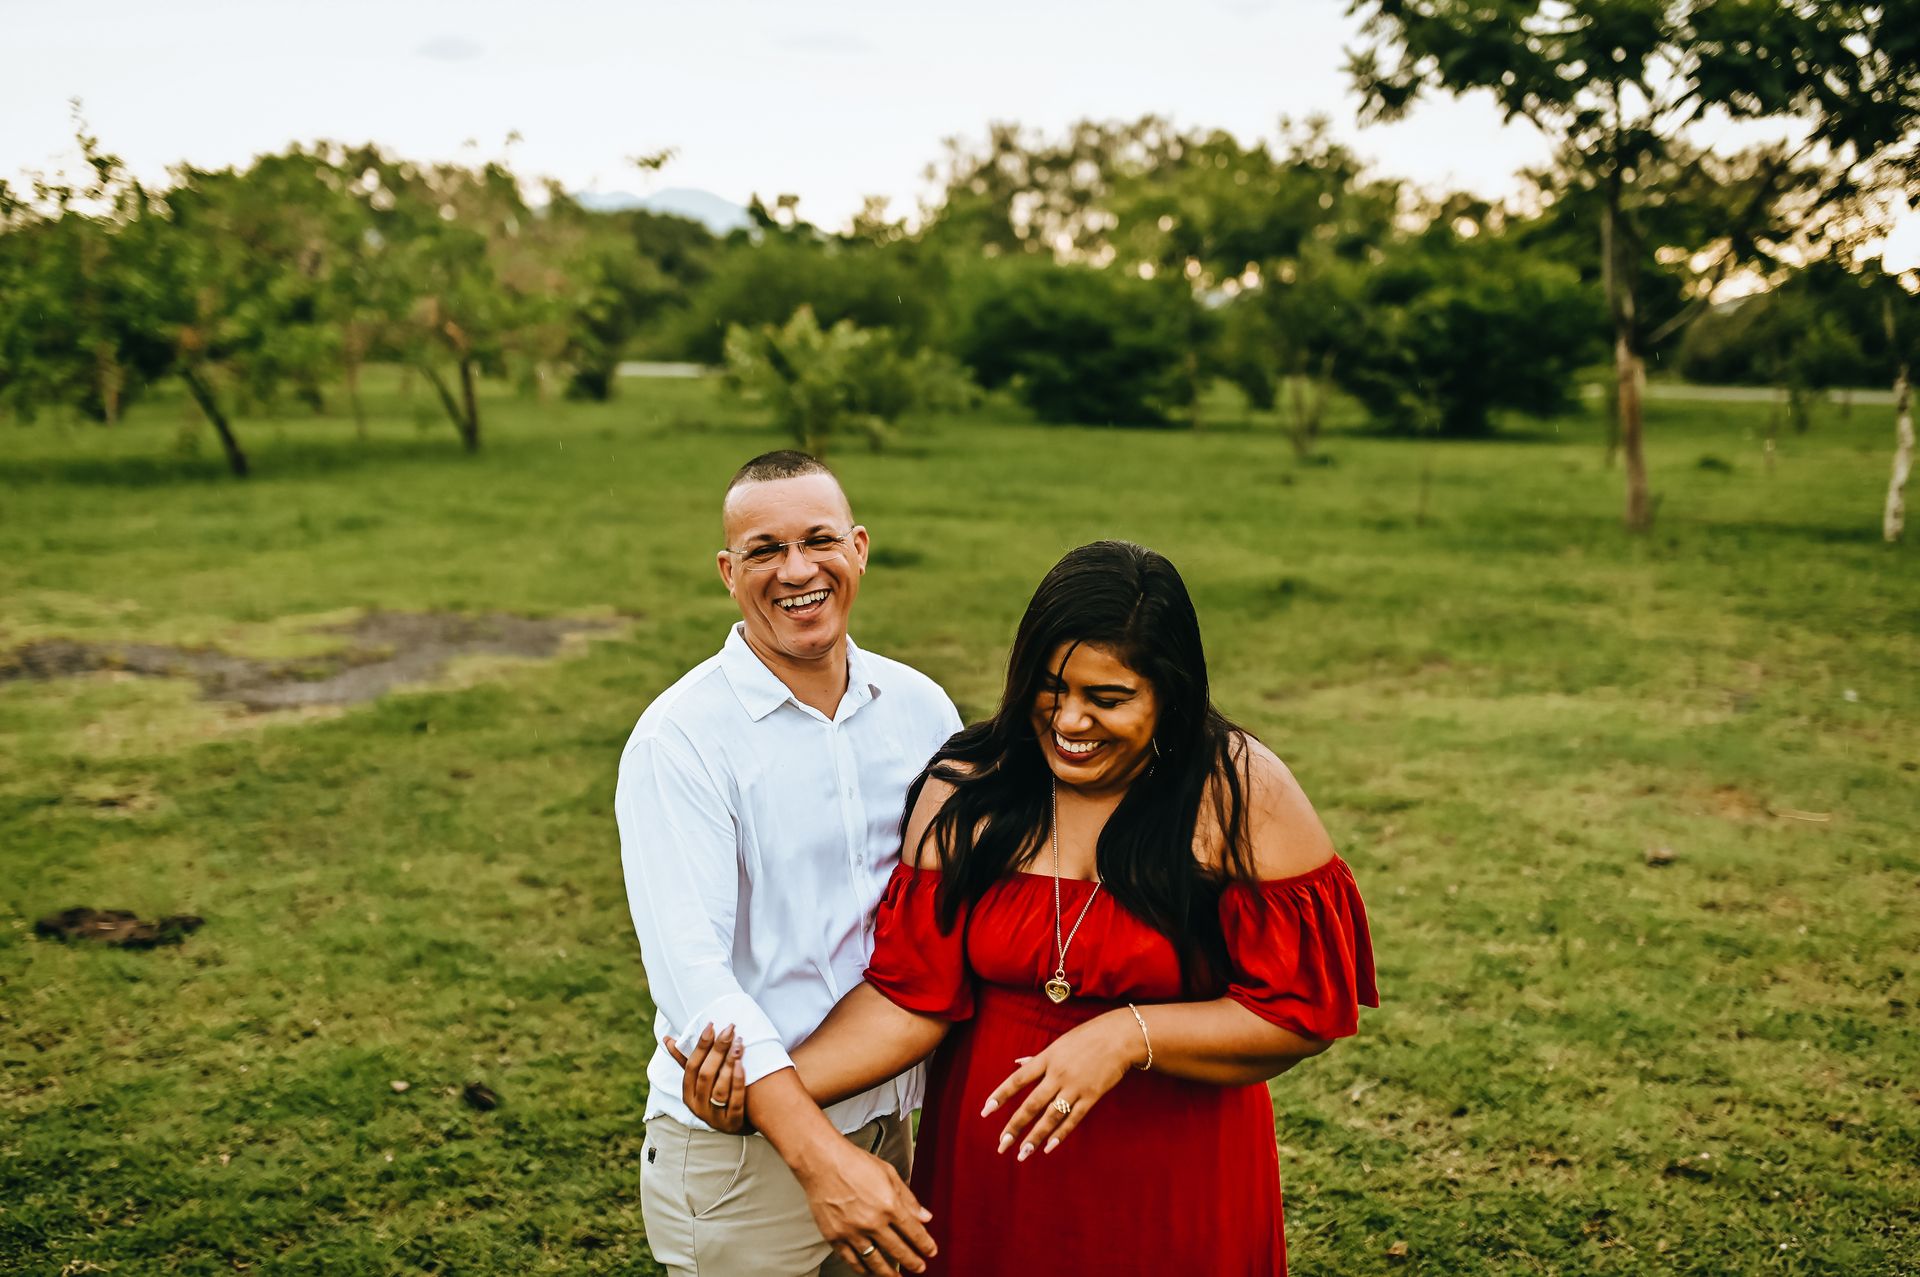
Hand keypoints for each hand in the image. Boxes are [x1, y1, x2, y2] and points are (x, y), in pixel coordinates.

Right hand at [664, 1023, 746, 1133]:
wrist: (743, 1124)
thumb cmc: (718, 1095)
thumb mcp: (701, 1081)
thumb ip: (687, 1061)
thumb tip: (667, 1039)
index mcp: (688, 1094)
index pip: (691, 1067)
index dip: (700, 1046)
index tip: (711, 1026)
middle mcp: (698, 1107)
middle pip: (705, 1075)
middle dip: (717, 1050)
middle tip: (729, 1029)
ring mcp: (715, 1118)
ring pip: (719, 1088)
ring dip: (729, 1064)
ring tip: (738, 1043)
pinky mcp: (733, 1124)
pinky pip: (735, 1102)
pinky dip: (738, 1082)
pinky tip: (743, 1065)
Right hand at [792, 1138, 936, 1275]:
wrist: (822, 1162)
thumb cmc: (855, 1163)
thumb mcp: (889, 1174)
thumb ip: (908, 1198)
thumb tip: (925, 1217)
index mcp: (889, 1204)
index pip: (914, 1232)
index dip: (925, 1244)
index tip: (931, 1252)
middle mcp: (872, 1221)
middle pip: (898, 1250)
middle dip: (913, 1262)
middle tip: (920, 1268)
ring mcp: (852, 1231)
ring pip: (875, 1261)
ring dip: (889, 1273)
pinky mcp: (835, 1237)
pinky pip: (852, 1260)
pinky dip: (863, 1269)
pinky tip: (869, 1271)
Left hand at [980, 1011, 1136, 1159]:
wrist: (1119, 1037)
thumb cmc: (1087, 1037)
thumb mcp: (1058, 1043)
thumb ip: (1038, 1058)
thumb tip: (1017, 1063)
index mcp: (1046, 1058)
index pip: (1017, 1080)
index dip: (1000, 1095)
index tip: (985, 1111)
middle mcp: (1057, 1074)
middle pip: (1031, 1105)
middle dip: (1015, 1126)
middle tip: (1001, 1145)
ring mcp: (1075, 1087)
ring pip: (1050, 1117)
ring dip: (1035, 1137)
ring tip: (1023, 1153)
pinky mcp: (1091, 1096)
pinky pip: (1073, 1119)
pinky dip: (1061, 1134)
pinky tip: (1049, 1147)